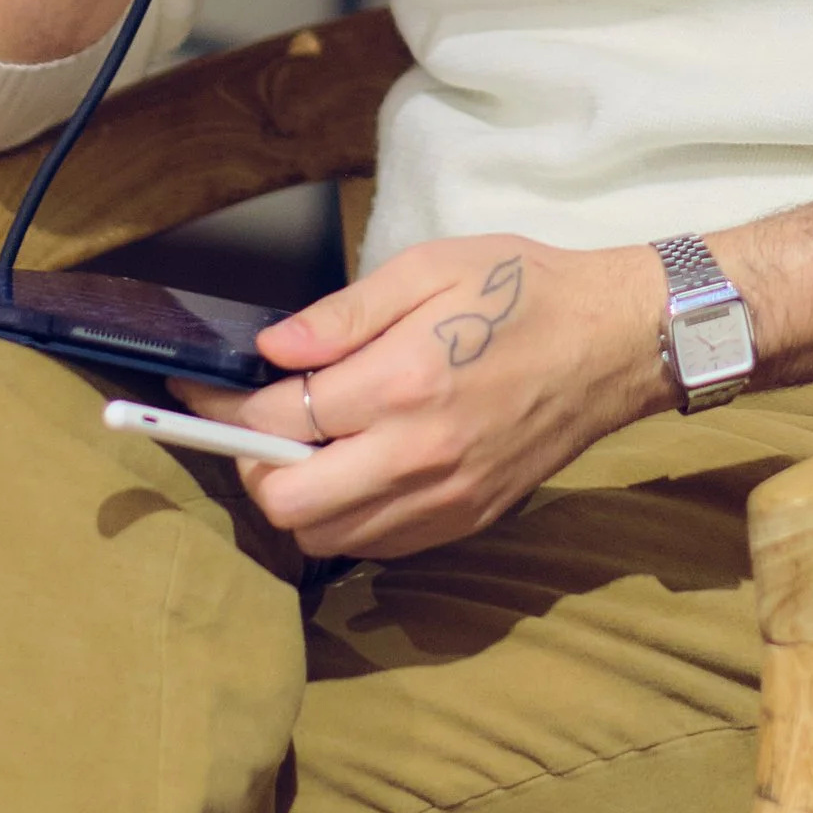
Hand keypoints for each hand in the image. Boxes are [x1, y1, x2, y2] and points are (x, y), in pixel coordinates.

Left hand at [178, 236, 664, 555]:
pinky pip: (375, 544)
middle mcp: (420, 453)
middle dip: (251, 466)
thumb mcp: (429, 268)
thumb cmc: (523, 290)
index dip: (222, 408)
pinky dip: (345, 519)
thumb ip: (342, 314)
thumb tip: (270, 350)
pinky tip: (352, 471)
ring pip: (326, 537)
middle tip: (253, 426)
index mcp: (404, 380)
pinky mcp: (466, 519)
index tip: (195, 393)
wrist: (617, 342)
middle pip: (289, 502)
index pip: (278, 417)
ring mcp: (445, 496)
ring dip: (296, 499)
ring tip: (303, 449)